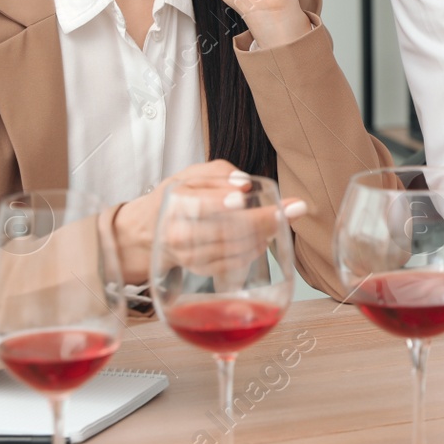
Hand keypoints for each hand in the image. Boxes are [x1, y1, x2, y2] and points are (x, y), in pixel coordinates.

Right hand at [111, 159, 308, 283]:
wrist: (150, 232)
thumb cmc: (178, 197)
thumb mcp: (191, 175)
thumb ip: (219, 173)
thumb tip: (246, 185)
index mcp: (175, 205)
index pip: (201, 205)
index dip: (223, 201)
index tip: (245, 197)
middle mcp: (179, 234)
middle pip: (224, 231)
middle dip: (263, 221)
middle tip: (294, 209)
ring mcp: (190, 256)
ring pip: (233, 249)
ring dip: (263, 234)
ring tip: (281, 219)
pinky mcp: (200, 270)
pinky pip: (233, 263)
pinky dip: (253, 250)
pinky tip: (264, 238)